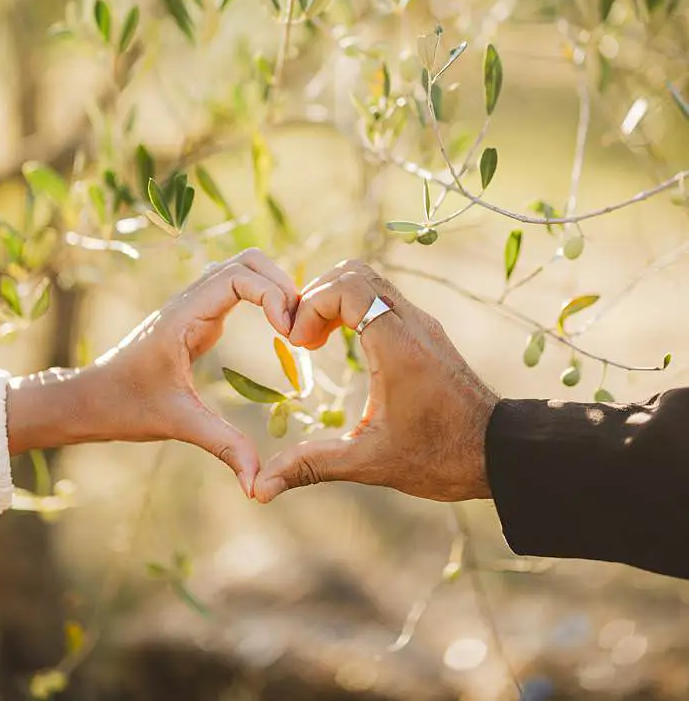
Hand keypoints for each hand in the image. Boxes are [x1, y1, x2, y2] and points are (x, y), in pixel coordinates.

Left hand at [8, 250, 298, 495]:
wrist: (88, 399)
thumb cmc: (125, 406)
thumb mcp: (178, 423)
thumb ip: (223, 446)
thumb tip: (258, 485)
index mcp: (183, 317)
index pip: (238, 276)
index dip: (274, 293)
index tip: (289, 332)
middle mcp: (188, 302)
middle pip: (246, 262)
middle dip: (281, 283)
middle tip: (301, 327)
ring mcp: (192, 307)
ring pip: (240, 270)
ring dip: (273, 286)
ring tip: (295, 328)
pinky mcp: (195, 318)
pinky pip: (234, 289)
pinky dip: (262, 296)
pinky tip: (279, 330)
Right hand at [253, 260, 498, 503]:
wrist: (503, 454)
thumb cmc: (440, 458)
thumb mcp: (369, 462)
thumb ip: (311, 465)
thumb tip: (260, 488)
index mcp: (398, 347)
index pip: (347, 288)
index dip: (311, 306)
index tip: (299, 344)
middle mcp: (412, 325)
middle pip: (354, 273)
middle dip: (317, 298)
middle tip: (302, 339)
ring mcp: (422, 325)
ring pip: (369, 281)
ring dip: (335, 301)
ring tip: (318, 341)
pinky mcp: (427, 333)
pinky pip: (383, 298)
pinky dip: (354, 309)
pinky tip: (343, 348)